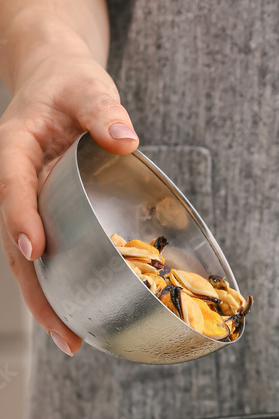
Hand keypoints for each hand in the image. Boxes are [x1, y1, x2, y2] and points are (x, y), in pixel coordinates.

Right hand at [0, 44, 138, 353]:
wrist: (53, 79)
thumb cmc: (69, 82)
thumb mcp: (87, 85)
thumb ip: (104, 110)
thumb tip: (126, 138)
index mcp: (15, 147)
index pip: (12, 185)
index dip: (21, 219)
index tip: (35, 249)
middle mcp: (14, 181)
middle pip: (16, 241)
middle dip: (35, 289)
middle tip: (61, 331)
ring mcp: (28, 202)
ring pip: (28, 258)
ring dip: (46, 299)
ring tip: (70, 340)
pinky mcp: (44, 212)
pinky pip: (49, 251)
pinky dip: (60, 281)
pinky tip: (78, 312)